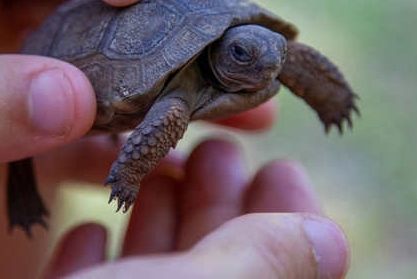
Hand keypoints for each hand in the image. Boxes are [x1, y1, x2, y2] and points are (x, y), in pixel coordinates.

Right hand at [42, 140, 350, 278]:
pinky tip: (88, 228)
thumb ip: (271, 266)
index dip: (291, 221)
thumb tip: (328, 239)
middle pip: (218, 274)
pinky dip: (89, 264)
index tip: (279, 167)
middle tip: (214, 149)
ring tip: (157, 169)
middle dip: (218, 205)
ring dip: (154, 224)